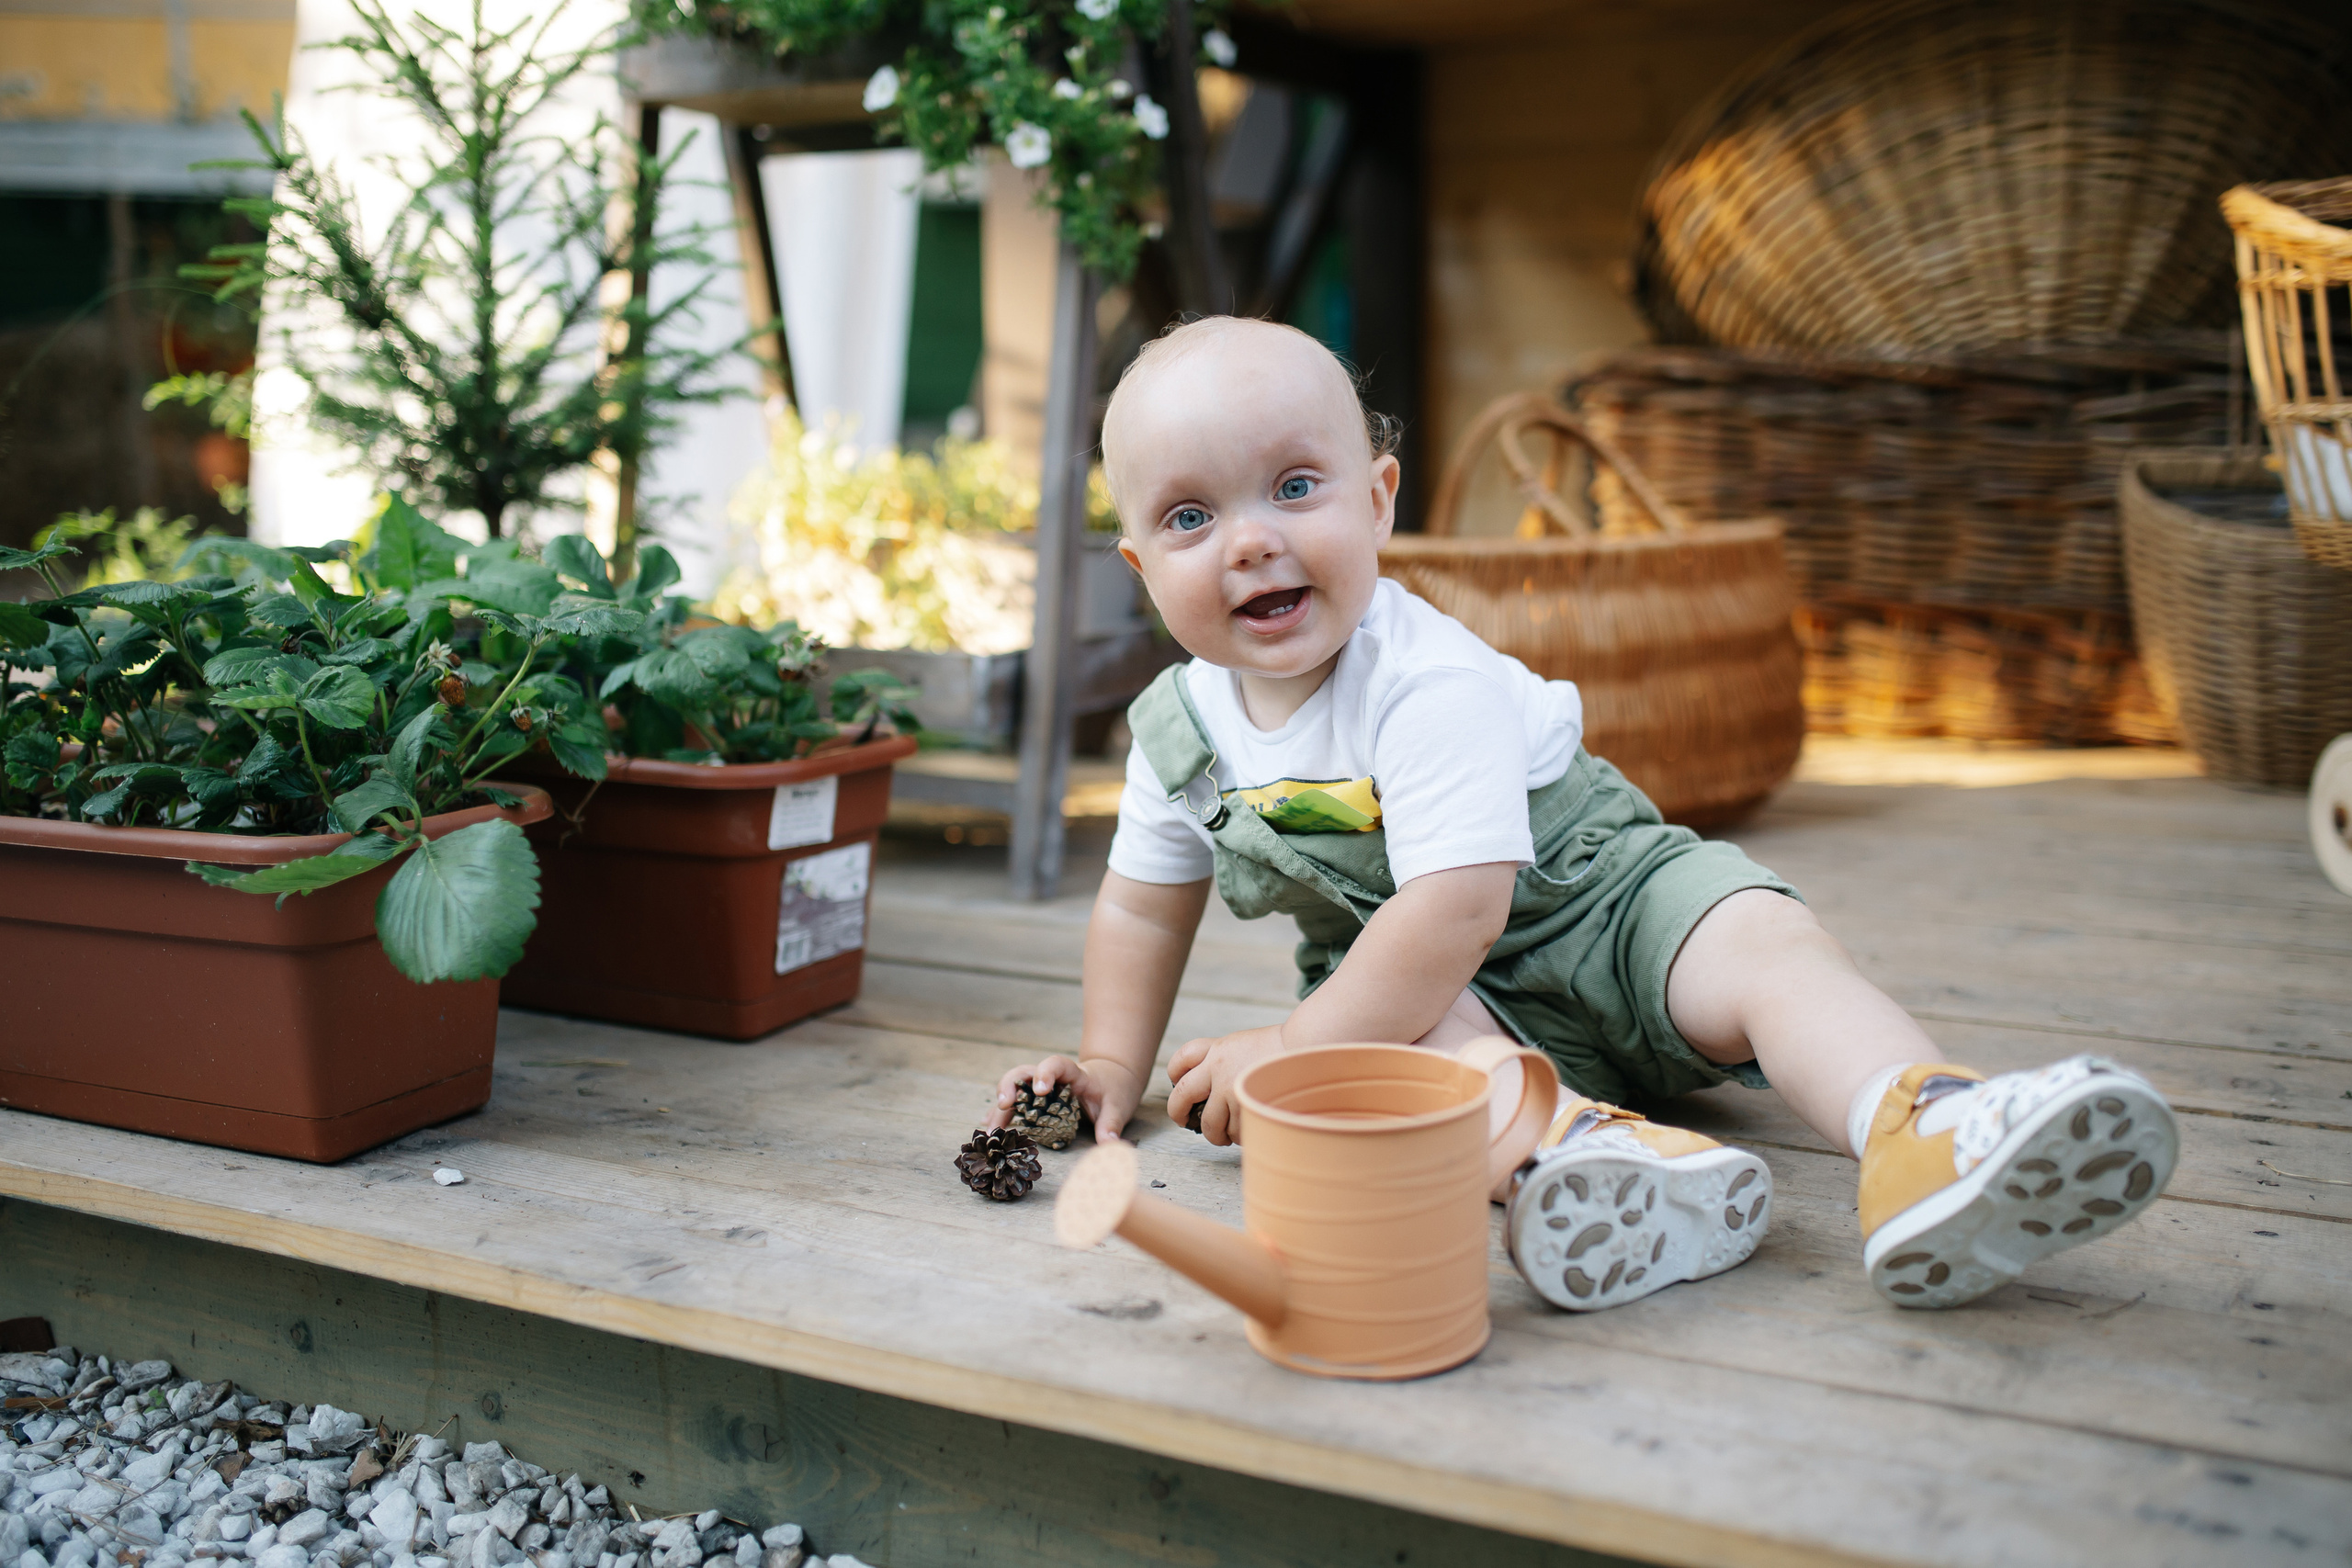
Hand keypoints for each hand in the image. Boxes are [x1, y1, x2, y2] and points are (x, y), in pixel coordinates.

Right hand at [988, 1055, 1144, 1142]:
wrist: (1111, 1079)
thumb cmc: (1113, 1090)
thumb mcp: (1118, 1106)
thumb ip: (1112, 1124)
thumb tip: (1109, 1144)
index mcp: (1074, 1073)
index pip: (1056, 1064)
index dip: (1046, 1073)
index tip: (1040, 1090)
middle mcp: (1052, 1077)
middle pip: (1024, 1072)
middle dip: (1011, 1086)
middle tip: (1004, 1105)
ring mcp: (1041, 1088)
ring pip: (1014, 1089)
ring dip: (1001, 1106)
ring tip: (990, 1128)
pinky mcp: (1037, 1100)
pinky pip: (1016, 1104)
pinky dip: (1002, 1114)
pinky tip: (989, 1128)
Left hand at [1165, 1025, 1287, 1146]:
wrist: (1306, 1046)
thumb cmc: (1280, 1049)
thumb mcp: (1243, 1044)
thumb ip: (1222, 1061)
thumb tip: (1207, 1090)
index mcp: (1217, 1050)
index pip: (1181, 1060)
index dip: (1174, 1075)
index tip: (1178, 1087)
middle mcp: (1218, 1068)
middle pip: (1182, 1096)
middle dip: (1178, 1113)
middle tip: (1185, 1122)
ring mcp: (1231, 1089)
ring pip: (1210, 1124)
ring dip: (1217, 1134)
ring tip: (1224, 1137)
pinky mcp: (1246, 1108)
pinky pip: (1234, 1132)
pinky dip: (1239, 1137)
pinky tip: (1247, 1132)